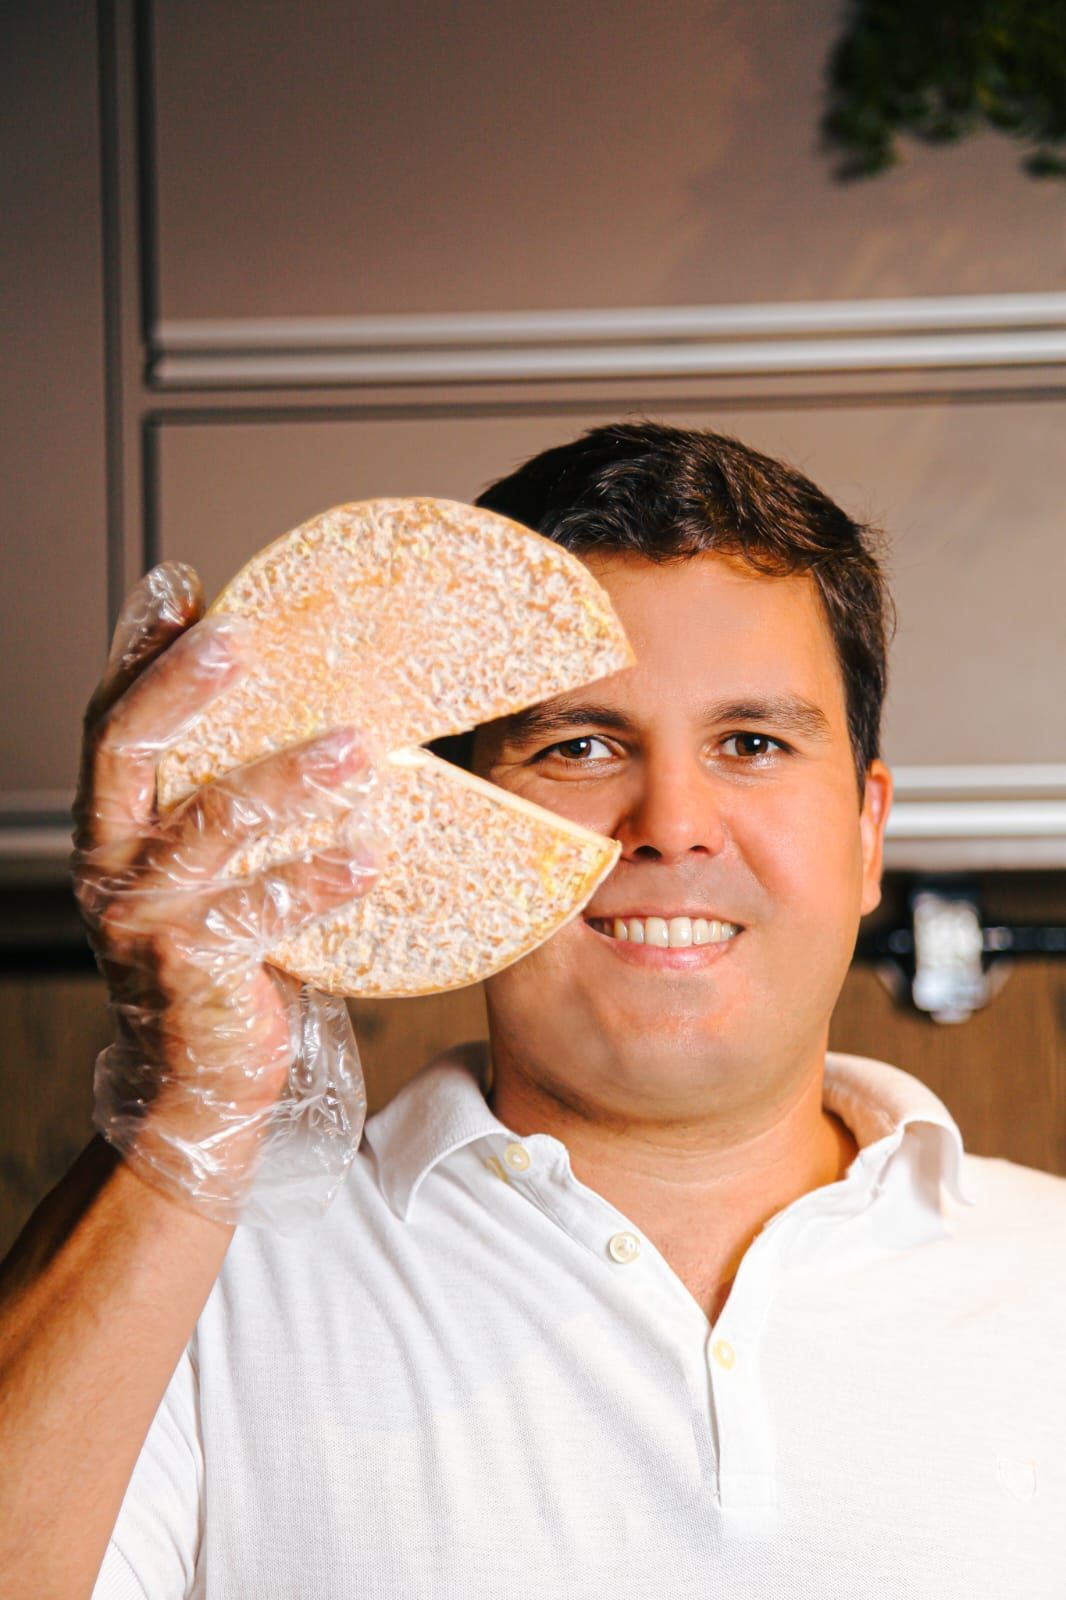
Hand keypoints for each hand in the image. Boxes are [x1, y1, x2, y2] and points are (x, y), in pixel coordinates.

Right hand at [71, 562, 377, 1226]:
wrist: (198, 1085)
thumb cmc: (220, 962)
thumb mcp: (209, 874)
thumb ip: (226, 804)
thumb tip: (315, 717)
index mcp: (111, 828)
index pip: (110, 722)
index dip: (138, 652)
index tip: (182, 588)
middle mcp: (109, 862)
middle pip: (125, 749)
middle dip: (180, 685)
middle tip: (240, 639)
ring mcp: (143, 916)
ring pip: (210, 823)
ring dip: (285, 779)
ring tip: (354, 748)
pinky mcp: (194, 965)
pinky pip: (267, 907)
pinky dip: (323, 876)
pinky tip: (373, 853)